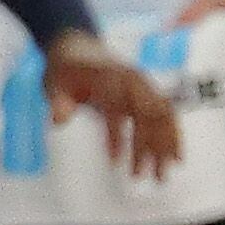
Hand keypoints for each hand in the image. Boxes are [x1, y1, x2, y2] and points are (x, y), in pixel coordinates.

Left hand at [44, 34, 182, 178]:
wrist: (75, 47)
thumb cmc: (64, 68)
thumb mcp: (53, 83)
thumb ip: (58, 101)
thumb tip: (59, 120)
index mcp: (111, 77)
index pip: (122, 106)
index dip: (120, 133)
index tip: (118, 160)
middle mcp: (133, 80)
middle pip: (149, 114)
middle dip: (149, 147)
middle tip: (143, 177)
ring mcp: (143, 87)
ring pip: (161, 118)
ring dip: (164, 147)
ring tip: (159, 177)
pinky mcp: (147, 94)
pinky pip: (164, 116)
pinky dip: (169, 137)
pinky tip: (171, 159)